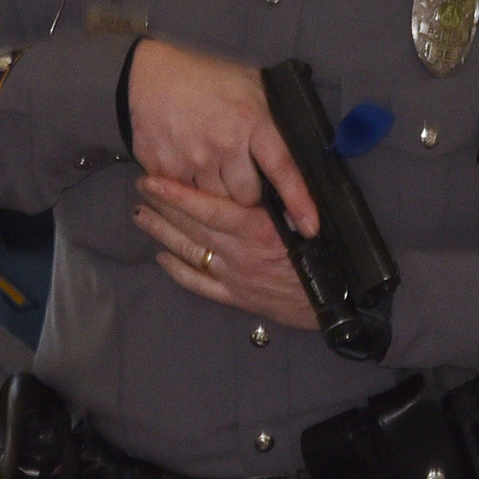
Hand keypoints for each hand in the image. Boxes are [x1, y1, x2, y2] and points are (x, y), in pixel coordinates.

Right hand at [124, 37, 318, 231]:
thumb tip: (303, 149)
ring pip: (216, 202)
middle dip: (246, 191)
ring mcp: (192, 160)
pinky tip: (187, 163)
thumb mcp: (250, 84)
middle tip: (238, 171)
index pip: (282, 169)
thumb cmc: (207, 80)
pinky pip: (185, 198)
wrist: (149, 77)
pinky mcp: (165, 171)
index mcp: (252, 121)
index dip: (299, 201)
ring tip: (210, 165)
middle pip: (247, 197)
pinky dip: (189, 188)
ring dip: (217, 192)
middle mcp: (224, 144)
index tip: (309, 227)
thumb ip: (274, 115)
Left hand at [134, 174, 319, 330]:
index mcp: (257, 229)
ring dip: (162, 233)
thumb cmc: (329, 256)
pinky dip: (178, 271)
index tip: (153, 180)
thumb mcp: (305, 219)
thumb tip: (255, 174)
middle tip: (140, 188)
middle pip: (190, 226)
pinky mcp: (236, 297)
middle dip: (162, 206)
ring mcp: (234, 276)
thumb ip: (280, 199)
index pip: (206, 207)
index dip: (176, 193)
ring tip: (142, 216)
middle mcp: (239, 252)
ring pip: (189, 251)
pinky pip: (199, 283)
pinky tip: (162, 259)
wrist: (337, 304)